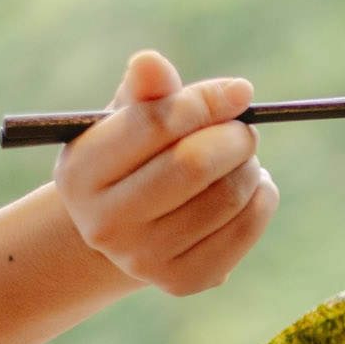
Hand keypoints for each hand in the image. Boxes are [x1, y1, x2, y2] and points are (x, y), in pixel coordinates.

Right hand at [53, 51, 278, 294]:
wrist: (128, 229)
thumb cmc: (134, 157)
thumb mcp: (128, 119)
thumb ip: (144, 92)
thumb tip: (150, 62)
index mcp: (81, 171)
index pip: (156, 123)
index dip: (208, 101)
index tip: (240, 92)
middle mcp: (104, 222)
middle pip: (194, 164)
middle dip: (234, 137)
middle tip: (244, 130)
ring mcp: (142, 258)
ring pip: (227, 196)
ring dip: (250, 166)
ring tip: (239, 159)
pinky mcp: (182, 281)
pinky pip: (246, 228)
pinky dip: (263, 197)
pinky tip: (250, 187)